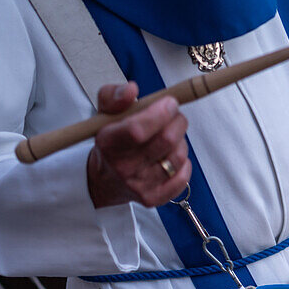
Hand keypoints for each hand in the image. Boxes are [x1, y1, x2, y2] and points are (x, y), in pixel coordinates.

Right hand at [87, 81, 191, 207]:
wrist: (104, 180)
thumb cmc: (110, 142)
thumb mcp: (104, 114)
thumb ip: (114, 95)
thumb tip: (131, 89)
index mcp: (108, 143)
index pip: (138, 130)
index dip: (160, 114)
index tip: (170, 102)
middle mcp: (122, 167)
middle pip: (165, 141)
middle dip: (178, 121)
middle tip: (175, 114)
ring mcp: (139, 185)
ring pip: (177, 157)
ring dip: (181, 140)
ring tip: (172, 135)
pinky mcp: (153, 198)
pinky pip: (182, 178)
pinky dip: (184, 162)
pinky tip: (173, 155)